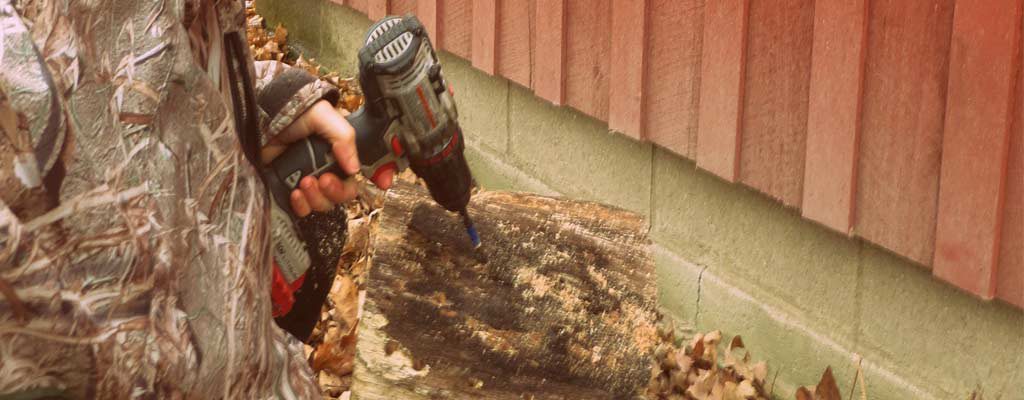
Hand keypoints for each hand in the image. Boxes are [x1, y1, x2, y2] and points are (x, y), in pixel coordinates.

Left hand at [261, 100, 393, 216]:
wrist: (260, 118)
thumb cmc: (293, 112)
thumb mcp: (324, 116)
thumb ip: (344, 138)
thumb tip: (354, 168)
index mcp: (342, 150)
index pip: (366, 169)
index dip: (379, 177)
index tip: (383, 184)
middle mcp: (328, 166)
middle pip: (345, 193)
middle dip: (337, 191)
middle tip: (324, 180)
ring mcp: (310, 179)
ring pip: (325, 204)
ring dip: (317, 198)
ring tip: (304, 182)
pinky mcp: (291, 188)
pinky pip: (304, 209)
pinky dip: (302, 206)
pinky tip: (295, 193)